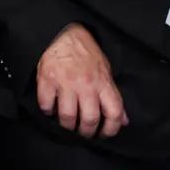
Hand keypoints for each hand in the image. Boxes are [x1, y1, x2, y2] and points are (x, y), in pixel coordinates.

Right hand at [36, 23, 127, 138]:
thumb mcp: (106, 71)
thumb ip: (112, 96)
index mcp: (103, 82)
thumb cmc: (87, 53)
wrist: (64, 35)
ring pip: (67, 118)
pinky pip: (47, 107)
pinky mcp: (47, 82)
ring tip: (68, 125)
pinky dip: (48, 112)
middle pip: (90, 119)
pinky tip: (52, 109)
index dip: (112, 128)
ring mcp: (66, 84)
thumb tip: (122, 119)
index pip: (114, 111)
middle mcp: (86, 84)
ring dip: (67, 127)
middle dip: (87, 132)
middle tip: (84, 133)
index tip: (106, 134)